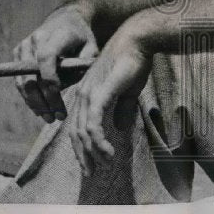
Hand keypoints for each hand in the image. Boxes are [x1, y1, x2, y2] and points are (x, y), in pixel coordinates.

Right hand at [12, 5, 98, 122]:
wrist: (66, 20)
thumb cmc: (82, 38)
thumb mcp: (92, 48)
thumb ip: (83, 65)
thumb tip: (66, 86)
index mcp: (58, 33)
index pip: (47, 57)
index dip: (50, 79)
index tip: (59, 97)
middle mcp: (37, 38)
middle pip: (32, 74)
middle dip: (44, 99)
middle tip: (56, 117)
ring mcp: (24, 45)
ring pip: (23, 81)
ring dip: (34, 102)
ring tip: (49, 117)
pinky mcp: (18, 52)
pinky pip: (19, 80)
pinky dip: (29, 96)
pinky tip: (41, 110)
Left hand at [67, 21, 151, 175]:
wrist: (137, 40)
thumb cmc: (134, 62)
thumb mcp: (127, 90)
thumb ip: (121, 109)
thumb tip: (119, 128)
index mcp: (86, 93)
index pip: (76, 126)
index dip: (81, 147)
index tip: (90, 163)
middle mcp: (82, 94)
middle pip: (75, 133)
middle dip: (82, 155)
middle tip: (91, 172)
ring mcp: (89, 93)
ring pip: (83, 132)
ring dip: (92, 152)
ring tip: (104, 164)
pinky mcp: (99, 93)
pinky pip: (93, 124)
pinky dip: (98, 141)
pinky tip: (107, 152)